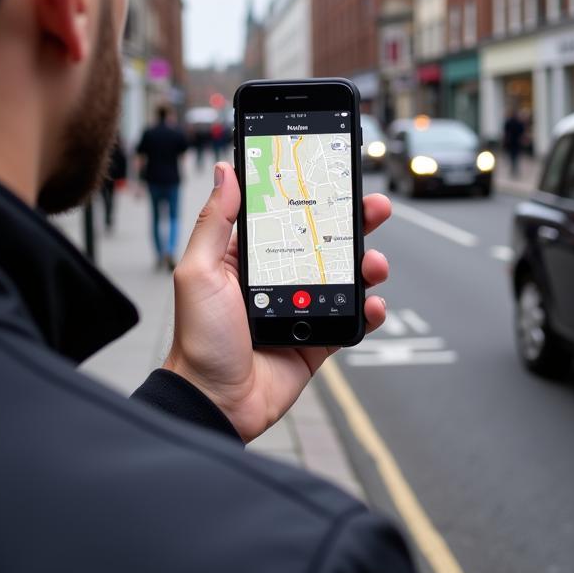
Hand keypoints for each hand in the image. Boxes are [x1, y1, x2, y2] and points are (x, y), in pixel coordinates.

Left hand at [162, 162, 389, 442]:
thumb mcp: (198, 271)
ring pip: (345, 277)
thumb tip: (225, 171)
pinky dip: (369, 311)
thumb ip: (215, 221)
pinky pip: (351, 319)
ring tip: (374, 264)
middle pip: (323, 240)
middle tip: (376, 208)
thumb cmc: (198, 338)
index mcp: (247, 258)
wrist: (215, 402)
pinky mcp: (317, 339)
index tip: (335, 175)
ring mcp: (300, 308)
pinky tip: (374, 305)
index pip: (285, 216)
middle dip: (354, 222)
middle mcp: (277, 279)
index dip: (311, 195)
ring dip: (367, 265)